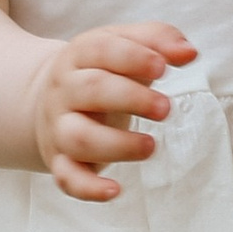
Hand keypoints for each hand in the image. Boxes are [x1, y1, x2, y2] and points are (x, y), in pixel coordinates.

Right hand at [29, 22, 196, 200]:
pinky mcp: (60, 161)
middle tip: (165, 109)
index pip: (102, 50)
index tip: (163, 68)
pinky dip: (88, 188)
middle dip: (131, 98)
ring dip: (117, 144)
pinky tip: (115, 191)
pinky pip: (67, 178)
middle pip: (91, 90)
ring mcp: (59, 127)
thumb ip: (158, 40)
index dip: (134, 57)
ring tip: (150, 147)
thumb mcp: (123, 44)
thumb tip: (190, 52)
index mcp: (80, 55)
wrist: (43, 101)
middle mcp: (65, 91)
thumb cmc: (100, 70)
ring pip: (79, 137)